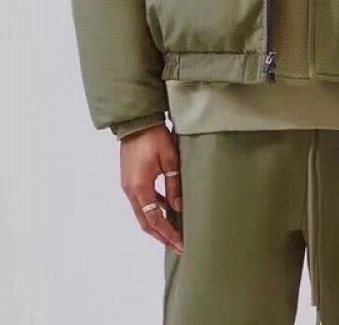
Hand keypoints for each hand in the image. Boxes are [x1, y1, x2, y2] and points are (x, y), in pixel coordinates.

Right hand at [119, 124, 183, 254]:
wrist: (137, 122)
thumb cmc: (154, 138)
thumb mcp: (170, 161)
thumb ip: (174, 186)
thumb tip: (179, 207)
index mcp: (140, 188)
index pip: (154, 220)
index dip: (167, 233)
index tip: (180, 243)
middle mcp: (130, 191)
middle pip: (145, 222)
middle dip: (161, 235)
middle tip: (176, 245)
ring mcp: (128, 185)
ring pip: (142, 213)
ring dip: (156, 223)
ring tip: (173, 231)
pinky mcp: (130, 179)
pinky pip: (142, 201)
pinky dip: (153, 209)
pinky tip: (166, 208)